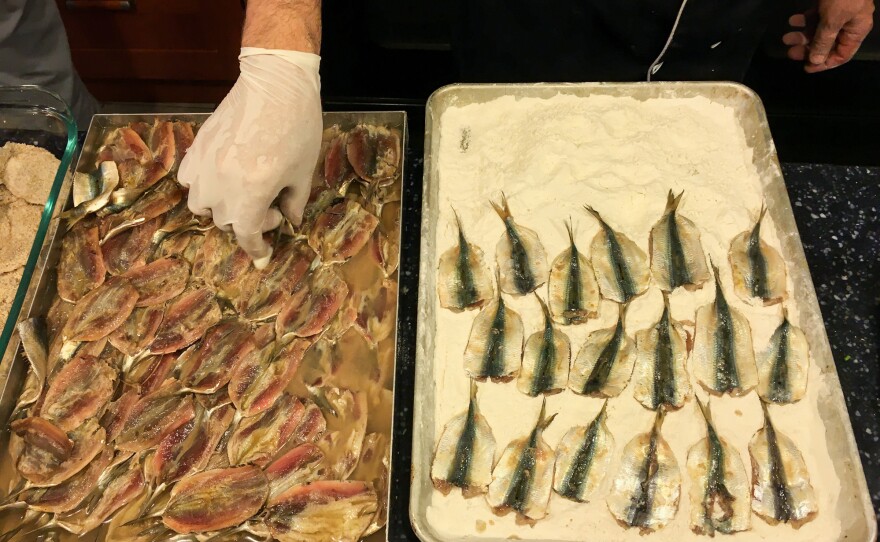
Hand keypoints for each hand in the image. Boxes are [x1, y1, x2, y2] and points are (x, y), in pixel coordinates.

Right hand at [179, 47, 321, 267]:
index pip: (248, 235)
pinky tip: (221, 176)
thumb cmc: (297, 127)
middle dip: (249, 221)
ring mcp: (204, 166)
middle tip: (272, 205)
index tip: (263, 258)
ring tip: (243, 193)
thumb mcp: (303, 171)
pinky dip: (202, 186)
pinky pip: (189, 180)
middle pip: (226, 221)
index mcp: (250, 195)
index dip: (257, 250)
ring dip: (221, 207)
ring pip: (201, 205)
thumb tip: (291, 221)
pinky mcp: (196, 147)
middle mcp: (220, 186)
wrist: (275, 83)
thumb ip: (294, 201)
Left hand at [783, 0, 874, 72]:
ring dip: (803, 34)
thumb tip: (815, 61)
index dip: (824, 64)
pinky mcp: (828, 2)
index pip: (841, 55)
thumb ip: (823, 41)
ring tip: (786, 36)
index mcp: (856, 30)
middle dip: (808, 48)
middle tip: (790, 52)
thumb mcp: (832, 20)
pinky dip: (805, 20)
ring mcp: (838, 11)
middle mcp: (849, 23)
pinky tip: (793, 20)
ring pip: (819, 30)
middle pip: (827, 43)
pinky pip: (816, 16)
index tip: (805, 68)